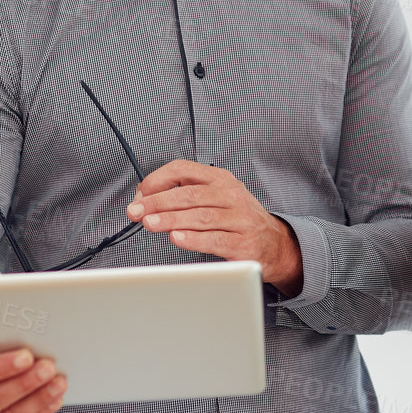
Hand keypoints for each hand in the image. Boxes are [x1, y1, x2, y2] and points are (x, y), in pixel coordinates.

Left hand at [128, 160, 301, 292]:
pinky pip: (214, 239)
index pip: (183, 169)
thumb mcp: (215, 197)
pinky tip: (177, 238)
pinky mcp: (243, 243)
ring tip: (150, 223)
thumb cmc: (237, 219)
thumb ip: (184, 196)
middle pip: (188, 194)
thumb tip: (145, 201)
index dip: (157, 180)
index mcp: (220, 179)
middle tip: (136, 212)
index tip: (139, 194)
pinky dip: (193, 239)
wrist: (275, 243)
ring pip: (199, 216)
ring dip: (170, 219)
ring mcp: (239, 219)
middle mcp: (231, 195)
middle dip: (157, 202)